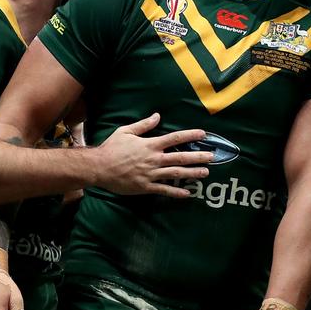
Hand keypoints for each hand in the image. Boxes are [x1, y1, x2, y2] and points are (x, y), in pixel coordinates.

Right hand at [90, 113, 212, 196]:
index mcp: (150, 145)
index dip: (190, 135)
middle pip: (180, 157)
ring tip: (206, 173)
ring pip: (176, 174)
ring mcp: (151, 174)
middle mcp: (153, 159)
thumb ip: (144, 125)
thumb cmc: (112, 148)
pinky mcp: (145, 187)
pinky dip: (176, 192)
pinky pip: (164, 190)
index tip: (203, 134)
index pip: (175, 138)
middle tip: (212, 157)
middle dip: (198, 157)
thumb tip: (158, 116)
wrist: (99, 167)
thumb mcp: (126, 131)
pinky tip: (187, 193)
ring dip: (192, 173)